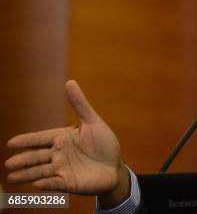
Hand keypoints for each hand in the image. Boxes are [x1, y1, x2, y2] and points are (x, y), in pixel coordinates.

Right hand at [5, 80, 130, 207]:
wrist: (115, 168)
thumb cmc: (105, 144)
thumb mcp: (93, 122)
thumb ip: (80, 104)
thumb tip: (69, 82)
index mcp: (63, 138)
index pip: (41, 139)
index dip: (27, 141)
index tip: (11, 143)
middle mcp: (59, 154)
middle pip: (37, 156)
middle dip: (23, 160)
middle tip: (9, 163)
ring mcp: (63, 169)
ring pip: (41, 171)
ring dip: (27, 174)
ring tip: (12, 177)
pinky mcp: (69, 183)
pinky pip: (55, 183)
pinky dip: (46, 184)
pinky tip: (37, 184)